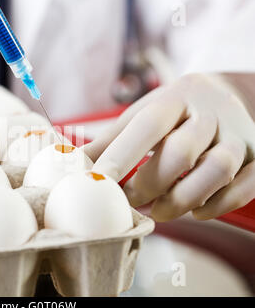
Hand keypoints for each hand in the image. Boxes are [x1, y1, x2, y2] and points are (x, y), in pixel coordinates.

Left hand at [84, 73, 254, 221]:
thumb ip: (108, 141)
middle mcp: (208, 114)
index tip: (98, 180)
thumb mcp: (140, 116)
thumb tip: (70, 163)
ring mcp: (236, 135)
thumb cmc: (171, 112)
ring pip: (217, 170)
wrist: (222, 95)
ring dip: (184, 198)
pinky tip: (197, 210)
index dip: (122, 155)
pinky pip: (245, 185)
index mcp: (174, 99)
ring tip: (161, 212)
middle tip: (129, 201)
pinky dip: (218, 204)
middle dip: (150, 183)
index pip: (147, 125)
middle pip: (180, 152)